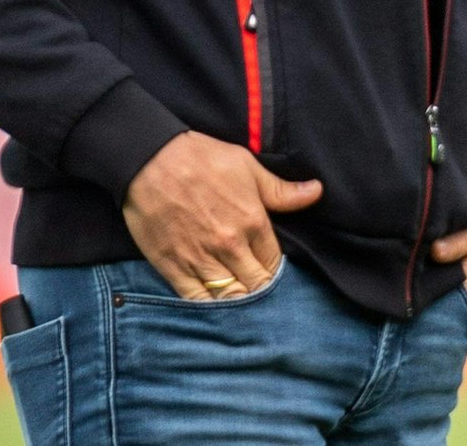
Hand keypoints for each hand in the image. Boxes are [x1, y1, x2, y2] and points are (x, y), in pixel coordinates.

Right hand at [121, 131, 322, 299]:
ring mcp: (201, 259)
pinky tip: (214, 306)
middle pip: (256, 286)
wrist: (149, 160)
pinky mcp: (173, 267)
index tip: (269, 268)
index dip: (274, 268)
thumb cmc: (201, 158)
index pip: (274, 263)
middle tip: (255, 286)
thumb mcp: (247, 167)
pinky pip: (196, 301)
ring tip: (240, 299)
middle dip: (260, 288)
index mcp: (252, 222)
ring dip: (238, 302)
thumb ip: (281, 190)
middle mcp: (230, 246)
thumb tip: (316, 192)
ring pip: (230, 298)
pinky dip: (209, 308)